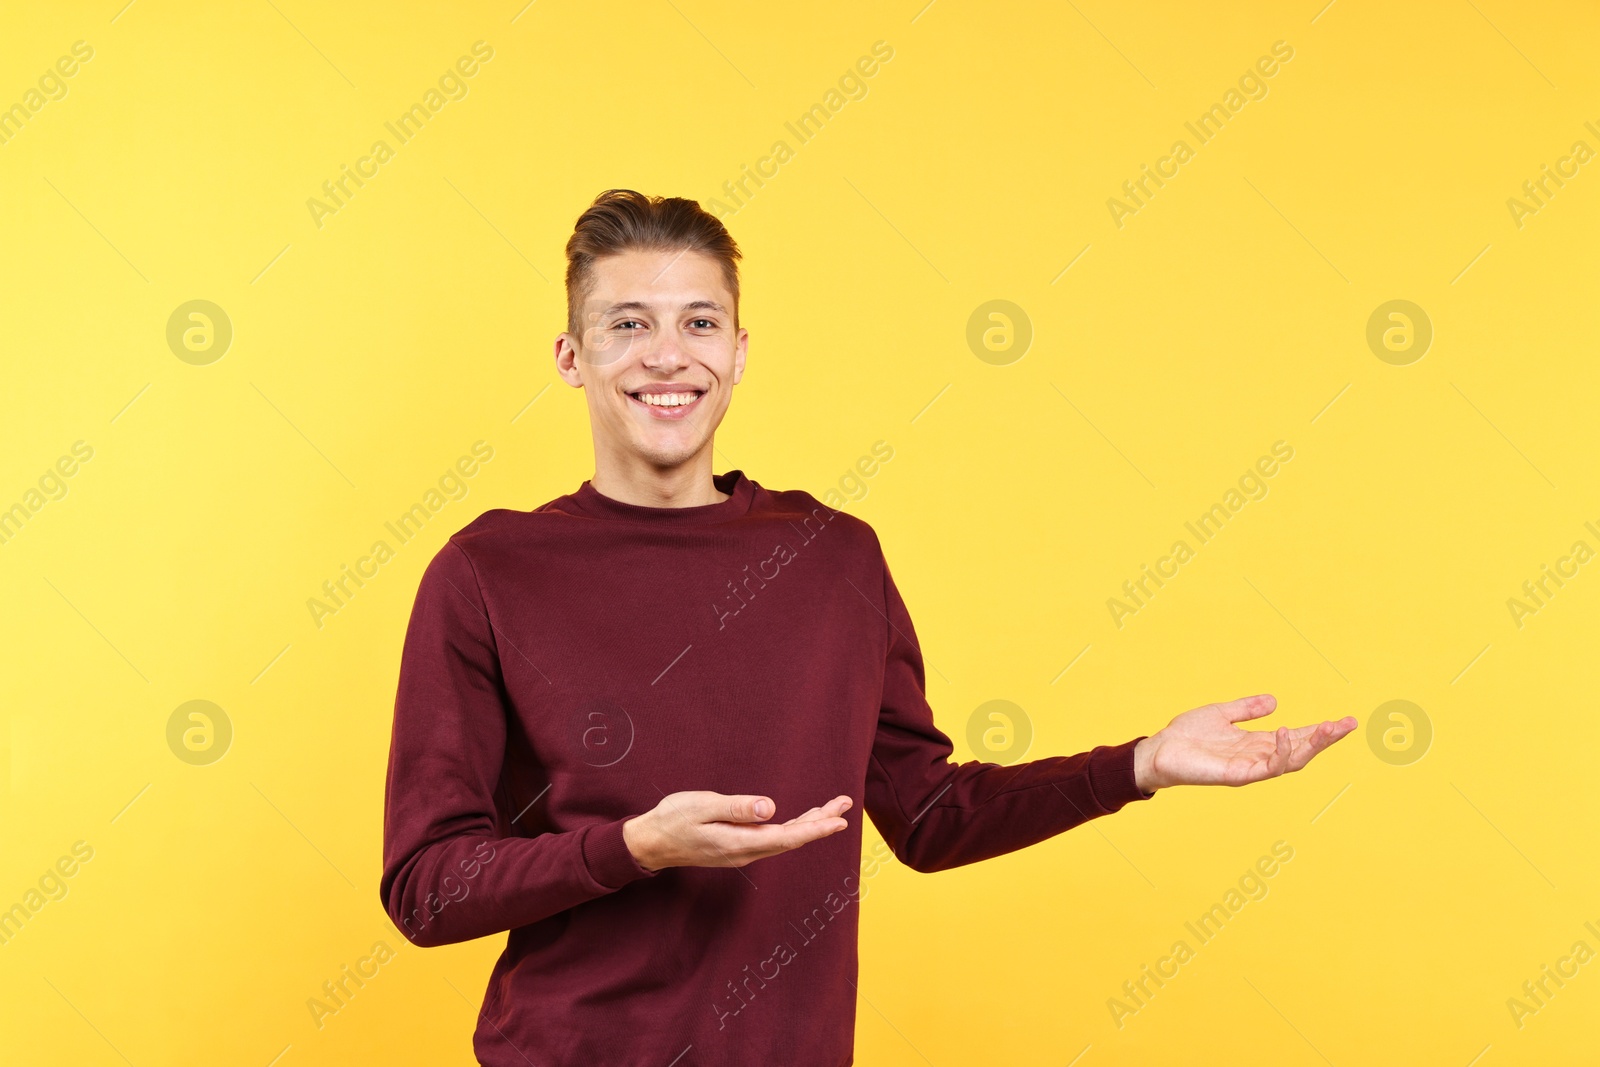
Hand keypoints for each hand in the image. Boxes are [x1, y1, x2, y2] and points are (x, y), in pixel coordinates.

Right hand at [622, 792, 851, 871]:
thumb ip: (736, 808)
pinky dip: (792, 828)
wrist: (651, 842)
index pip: (787, 837)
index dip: (815, 829)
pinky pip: (773, 839)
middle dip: (820, 822)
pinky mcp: (737, 847)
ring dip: (808, 825)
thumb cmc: (673, 820)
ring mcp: (742, 851)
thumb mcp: (702, 807)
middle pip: (792, 839)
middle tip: (845, 804)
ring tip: (831, 809)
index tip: (839, 820)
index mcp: (739, 842)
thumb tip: (770, 808)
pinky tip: (800, 820)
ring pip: (784, 839)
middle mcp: (745, 851)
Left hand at [1133, 694, 1355, 791]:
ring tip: (1327, 728)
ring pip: (1290, 762)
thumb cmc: (1187, 736)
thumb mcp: (1221, 714)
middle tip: (1347, 724)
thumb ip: (1247, 709)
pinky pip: (1265, 768)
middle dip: (1325, 739)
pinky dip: (1279, 753)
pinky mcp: (1235, 775)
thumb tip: (1275, 700)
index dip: (1320, 731)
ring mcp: (1249, 768)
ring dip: (1311, 746)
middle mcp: (1257, 757)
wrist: (1158, 750)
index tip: (1344, 721)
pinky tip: (1284, 734)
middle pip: (1301, 751)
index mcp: (1256, 743)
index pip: (1296, 738)